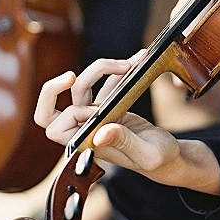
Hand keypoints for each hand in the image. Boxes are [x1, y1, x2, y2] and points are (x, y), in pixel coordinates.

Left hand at [34, 57, 219, 194]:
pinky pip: (104, 83)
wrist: (168, 155)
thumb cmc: (158, 160)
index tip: (99, 111)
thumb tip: (100, 133)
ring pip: (80, 88)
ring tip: (128, 63)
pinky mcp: (107, 106)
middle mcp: (84, 130)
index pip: (57, 128)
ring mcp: (94, 117)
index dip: (74, 113)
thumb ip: (124, 142)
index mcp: (86, 146)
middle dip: (52, 89)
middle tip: (71, 76)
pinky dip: (117, 71)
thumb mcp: (147, 154)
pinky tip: (137, 60)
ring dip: (100, 70)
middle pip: (51, 110)